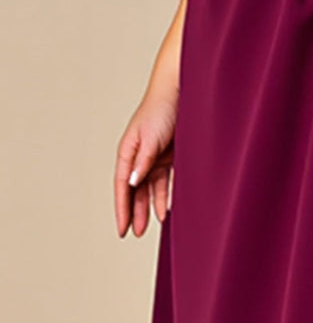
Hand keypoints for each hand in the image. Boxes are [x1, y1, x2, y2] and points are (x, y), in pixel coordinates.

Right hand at [114, 91, 177, 238]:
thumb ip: (142, 161)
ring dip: (152, 204)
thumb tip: (131, 183)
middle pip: (135, 189)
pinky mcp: (172, 154)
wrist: (181, 89)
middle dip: (135, 211)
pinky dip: (168, 192)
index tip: (122, 229)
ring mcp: (156, 155)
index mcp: (128, 150)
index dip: (121, 208)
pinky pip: (168, 179)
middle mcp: (140, 155)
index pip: (121, 185)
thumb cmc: (161, 109)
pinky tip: (170, 205)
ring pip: (151, 186)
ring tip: (156, 223)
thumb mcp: (150, 138)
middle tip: (135, 232)